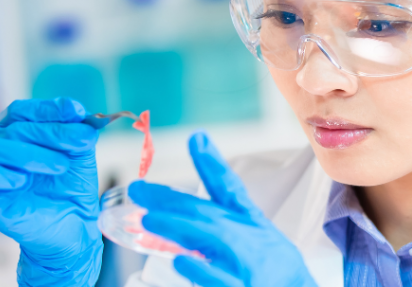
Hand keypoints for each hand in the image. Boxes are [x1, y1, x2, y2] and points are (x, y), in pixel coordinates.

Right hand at [0, 98, 102, 286]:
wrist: (69, 223)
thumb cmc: (69, 185)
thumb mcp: (79, 153)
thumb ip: (79, 130)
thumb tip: (82, 114)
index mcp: (15, 127)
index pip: (24, 110)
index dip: (49, 109)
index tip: (76, 112)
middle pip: (14, 127)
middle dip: (52, 133)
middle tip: (81, 142)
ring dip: (30, 154)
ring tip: (59, 167)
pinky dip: (0, 175)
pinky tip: (22, 181)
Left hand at [129, 131, 316, 286]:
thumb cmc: (272, 265)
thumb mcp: (255, 230)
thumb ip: (223, 205)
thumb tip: (193, 172)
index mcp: (250, 221)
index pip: (229, 189)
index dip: (213, 163)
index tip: (197, 138)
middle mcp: (248, 238)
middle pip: (207, 213)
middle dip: (171, 200)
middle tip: (138, 189)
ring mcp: (245, 264)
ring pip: (210, 240)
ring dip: (178, 227)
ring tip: (148, 219)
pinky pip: (220, 281)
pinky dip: (201, 270)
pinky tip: (180, 262)